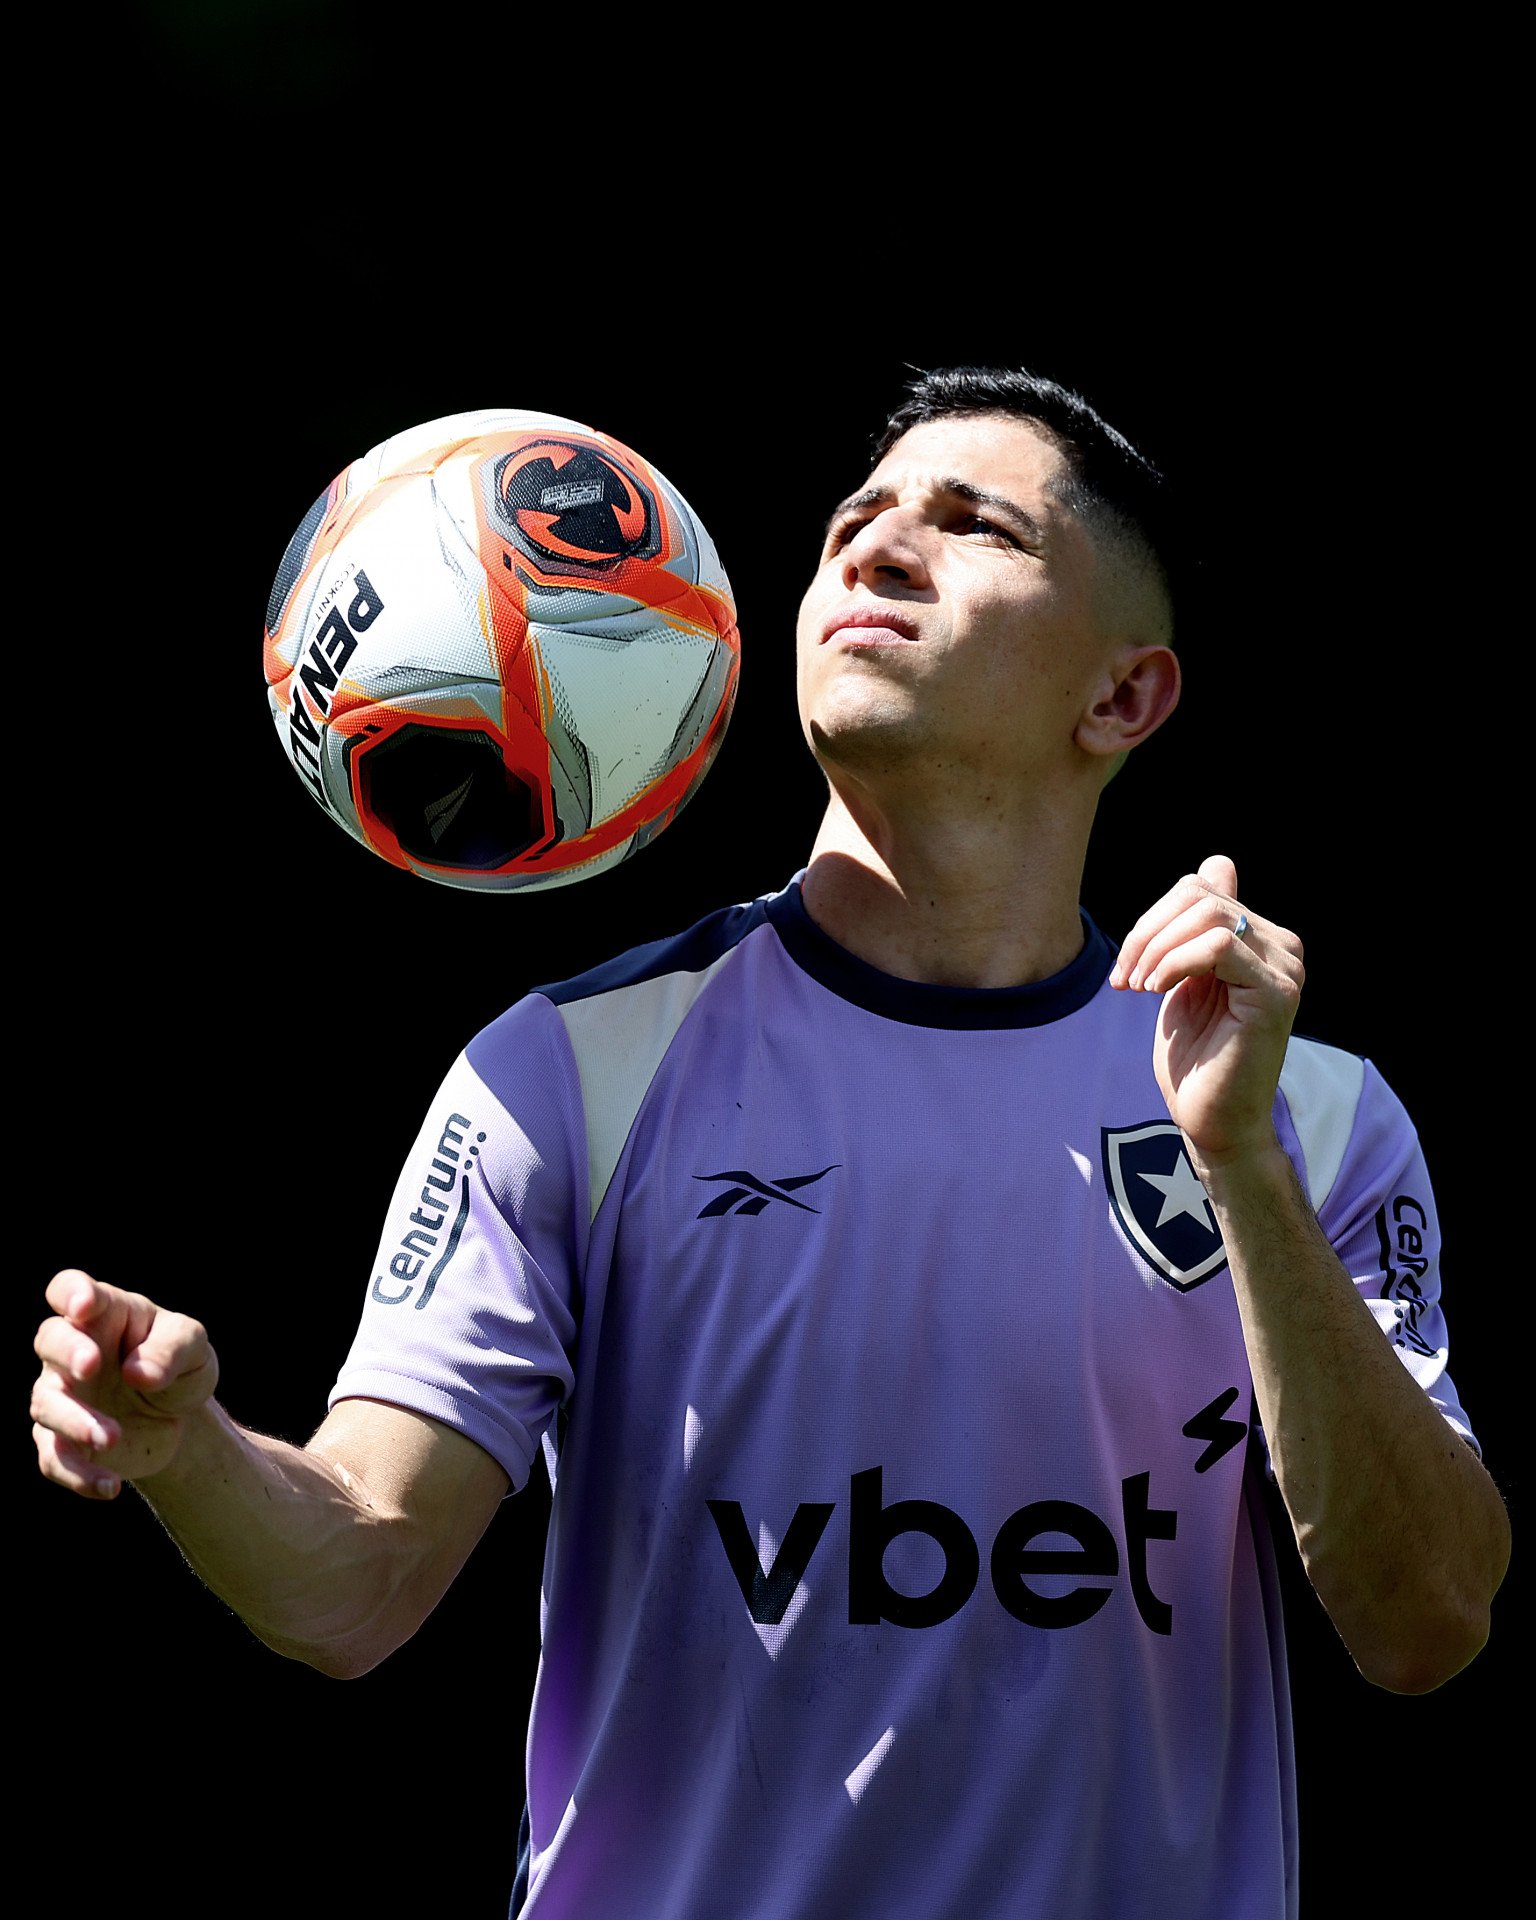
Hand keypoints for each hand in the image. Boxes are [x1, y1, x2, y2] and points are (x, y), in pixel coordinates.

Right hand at [31, 1270, 218, 1498]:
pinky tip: (110, 1487)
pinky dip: (78, 1474)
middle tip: (91, 1366)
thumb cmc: (179, 1363)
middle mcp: (74, 1350)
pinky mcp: (63, 1439)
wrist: (180, 1417)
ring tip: (112, 1438)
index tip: (84, 1306)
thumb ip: (171, 1349)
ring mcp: (63, 1395)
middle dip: (67, 1351)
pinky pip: (54, 1458)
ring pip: (46, 1403)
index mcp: (105, 1313)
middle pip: (49, 1339)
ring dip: (75, 1421)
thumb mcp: (192, 1346)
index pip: (69, 1289)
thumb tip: (137, 1374)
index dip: (70, 1293)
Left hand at [1109, 854, 1304, 1170]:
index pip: (1205, 883)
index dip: (1156, 913)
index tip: (1130, 963)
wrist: (1211, 1119)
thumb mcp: (1184, 979)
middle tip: (1124, 978)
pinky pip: (1218, 946)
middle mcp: (1281, 946)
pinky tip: (1156, 991)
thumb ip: (1195, 930)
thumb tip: (1217, 864)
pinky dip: (1175, 962)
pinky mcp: (1276, 993)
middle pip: (1201, 893)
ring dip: (1156, 947)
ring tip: (1138, 986)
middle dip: (1147, 930)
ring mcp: (1284, 968)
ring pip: (1209, 914)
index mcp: (1259, 939)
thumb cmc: (1195, 1057)